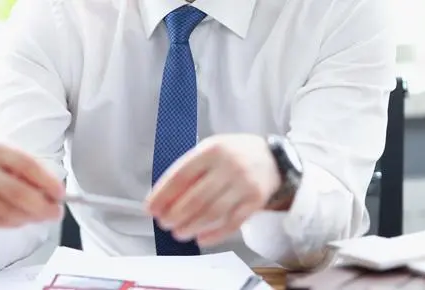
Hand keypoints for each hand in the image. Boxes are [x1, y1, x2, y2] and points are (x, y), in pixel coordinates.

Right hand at [0, 142, 64, 230]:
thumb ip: (30, 169)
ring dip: (31, 218)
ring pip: (9, 213)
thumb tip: (54, 194)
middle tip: (56, 213)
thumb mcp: (7, 153)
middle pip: (19, 194)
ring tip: (41, 215)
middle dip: (43, 207)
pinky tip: (22, 218)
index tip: (61, 194)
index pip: (27, 166)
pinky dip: (15, 223)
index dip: (47, 182)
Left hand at [146, 134, 282, 246]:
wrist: (274, 158)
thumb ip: (188, 170)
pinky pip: (232, 223)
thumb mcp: (210, 150)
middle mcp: (229, 166)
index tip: (150, 208)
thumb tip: (161, 198)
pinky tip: (201, 238)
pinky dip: (214, 234)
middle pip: (196, 198)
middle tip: (164, 223)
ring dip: (191, 226)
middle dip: (175, 215)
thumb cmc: (233, 155)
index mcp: (212, 150)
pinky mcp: (255, 201)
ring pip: (213, 213)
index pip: (181, 176)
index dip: (163, 195)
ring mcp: (244, 185)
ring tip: (178, 233)